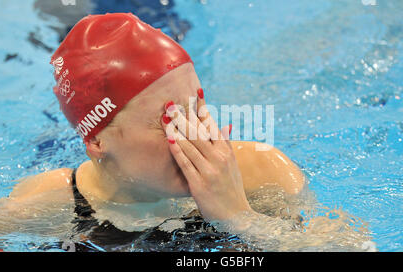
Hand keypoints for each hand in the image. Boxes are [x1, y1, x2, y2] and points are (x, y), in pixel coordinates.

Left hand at [161, 90, 252, 220]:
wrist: (236, 215)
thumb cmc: (232, 188)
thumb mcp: (233, 164)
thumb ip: (227, 144)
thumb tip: (225, 125)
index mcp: (226, 152)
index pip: (212, 125)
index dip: (202, 109)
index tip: (194, 95)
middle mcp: (219, 158)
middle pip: (199, 132)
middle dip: (184, 116)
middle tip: (171, 103)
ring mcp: (209, 171)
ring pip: (191, 145)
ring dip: (177, 129)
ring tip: (166, 116)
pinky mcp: (199, 184)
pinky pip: (186, 163)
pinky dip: (177, 150)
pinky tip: (169, 139)